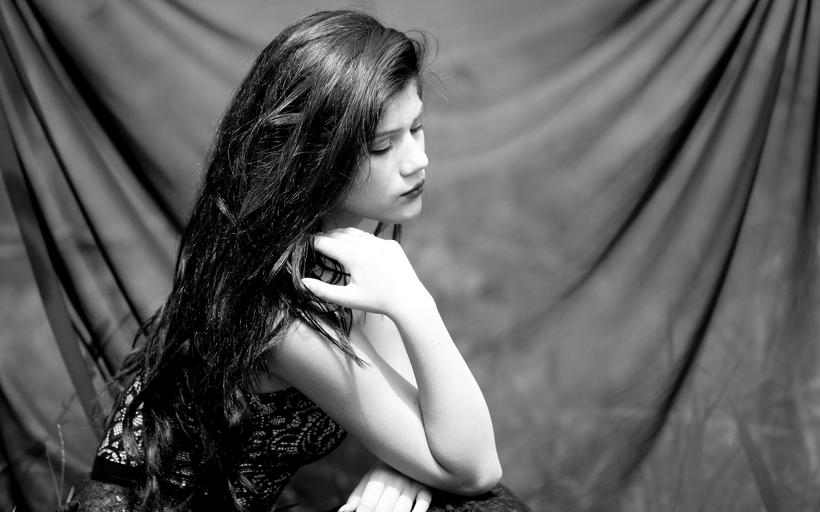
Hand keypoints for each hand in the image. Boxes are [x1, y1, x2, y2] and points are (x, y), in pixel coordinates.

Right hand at [302, 228, 429, 318]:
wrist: (409, 300)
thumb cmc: (376, 302)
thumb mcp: (347, 298)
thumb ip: (322, 290)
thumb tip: (302, 282)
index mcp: (353, 256)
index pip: (324, 242)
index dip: (311, 243)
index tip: (303, 244)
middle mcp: (367, 244)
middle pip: (338, 234)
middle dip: (326, 237)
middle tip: (316, 243)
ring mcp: (381, 242)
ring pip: (355, 233)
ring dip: (342, 236)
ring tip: (333, 242)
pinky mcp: (392, 244)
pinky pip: (371, 238)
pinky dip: (360, 241)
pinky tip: (357, 250)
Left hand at [339, 461, 432, 511]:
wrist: (407, 451)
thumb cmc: (384, 472)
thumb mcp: (368, 480)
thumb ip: (356, 497)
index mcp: (378, 477)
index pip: (368, 504)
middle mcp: (394, 479)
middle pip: (384, 509)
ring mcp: (411, 483)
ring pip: (402, 508)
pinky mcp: (425, 486)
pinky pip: (424, 501)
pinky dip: (418, 511)